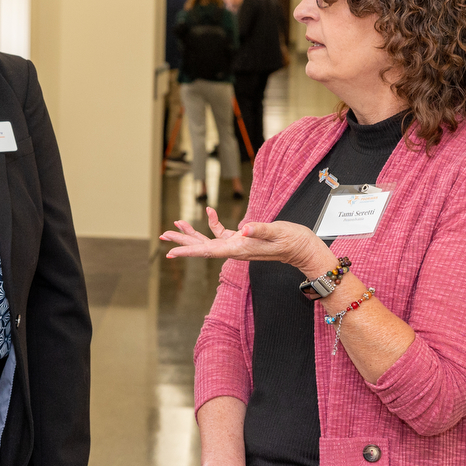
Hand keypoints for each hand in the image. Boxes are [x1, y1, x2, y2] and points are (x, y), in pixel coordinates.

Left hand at [160, 207, 330, 275]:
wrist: (303, 248)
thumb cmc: (291, 240)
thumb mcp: (276, 231)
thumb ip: (260, 229)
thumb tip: (244, 228)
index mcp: (238, 249)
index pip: (207, 251)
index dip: (187, 250)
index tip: (170, 252)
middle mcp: (234, 250)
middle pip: (201, 246)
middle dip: (181, 240)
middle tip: (162, 235)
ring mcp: (237, 245)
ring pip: (208, 240)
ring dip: (192, 233)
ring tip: (175, 225)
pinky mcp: (242, 239)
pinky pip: (222, 233)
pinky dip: (212, 223)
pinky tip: (208, 212)